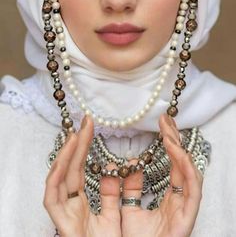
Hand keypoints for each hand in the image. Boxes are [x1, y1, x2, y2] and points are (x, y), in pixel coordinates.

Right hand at [43, 116, 121, 236]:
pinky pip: (52, 200)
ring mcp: (64, 215)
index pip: (79, 169)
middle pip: (70, 170)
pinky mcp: (62, 225)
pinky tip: (63, 161)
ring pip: (58, 180)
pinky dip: (55, 179)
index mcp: (80, 204)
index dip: (83, 148)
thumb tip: (122, 167)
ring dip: (66, 156)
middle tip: (86, 122)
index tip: (90, 127)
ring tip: (76, 135)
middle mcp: (69, 207)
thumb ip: (114, 192)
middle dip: (76, 145)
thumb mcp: (114, 215)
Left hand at [121, 113, 202, 236]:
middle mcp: (181, 202)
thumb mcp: (127, 211)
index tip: (161, 124)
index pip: (174, 166)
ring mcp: (186, 209)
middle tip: (166, 119)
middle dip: (175, 139)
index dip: (169, 144)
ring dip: (179, 148)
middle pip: (183, 164)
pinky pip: (192, 188)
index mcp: (170, 200)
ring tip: (168, 130)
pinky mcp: (187, 218)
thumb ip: (126, 188)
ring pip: (190, 172)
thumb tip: (125, 165)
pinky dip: (185, 167)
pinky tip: (175, 150)